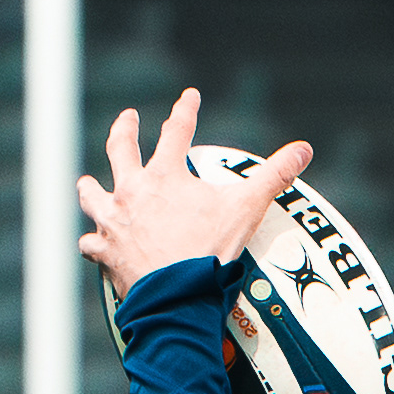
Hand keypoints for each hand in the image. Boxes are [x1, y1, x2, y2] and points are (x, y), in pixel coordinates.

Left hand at [77, 86, 312, 301]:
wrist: (177, 296)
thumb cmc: (209, 253)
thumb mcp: (245, 211)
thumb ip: (273, 177)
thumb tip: (304, 149)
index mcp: (164, 175)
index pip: (177, 131)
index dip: (185, 110)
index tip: (189, 96)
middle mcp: (132, 190)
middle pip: (121, 148)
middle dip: (125, 129)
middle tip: (129, 119)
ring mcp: (115, 220)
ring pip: (92, 194)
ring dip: (91, 188)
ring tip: (89, 183)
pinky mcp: (106, 252)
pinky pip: (92, 244)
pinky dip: (93, 244)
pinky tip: (93, 244)